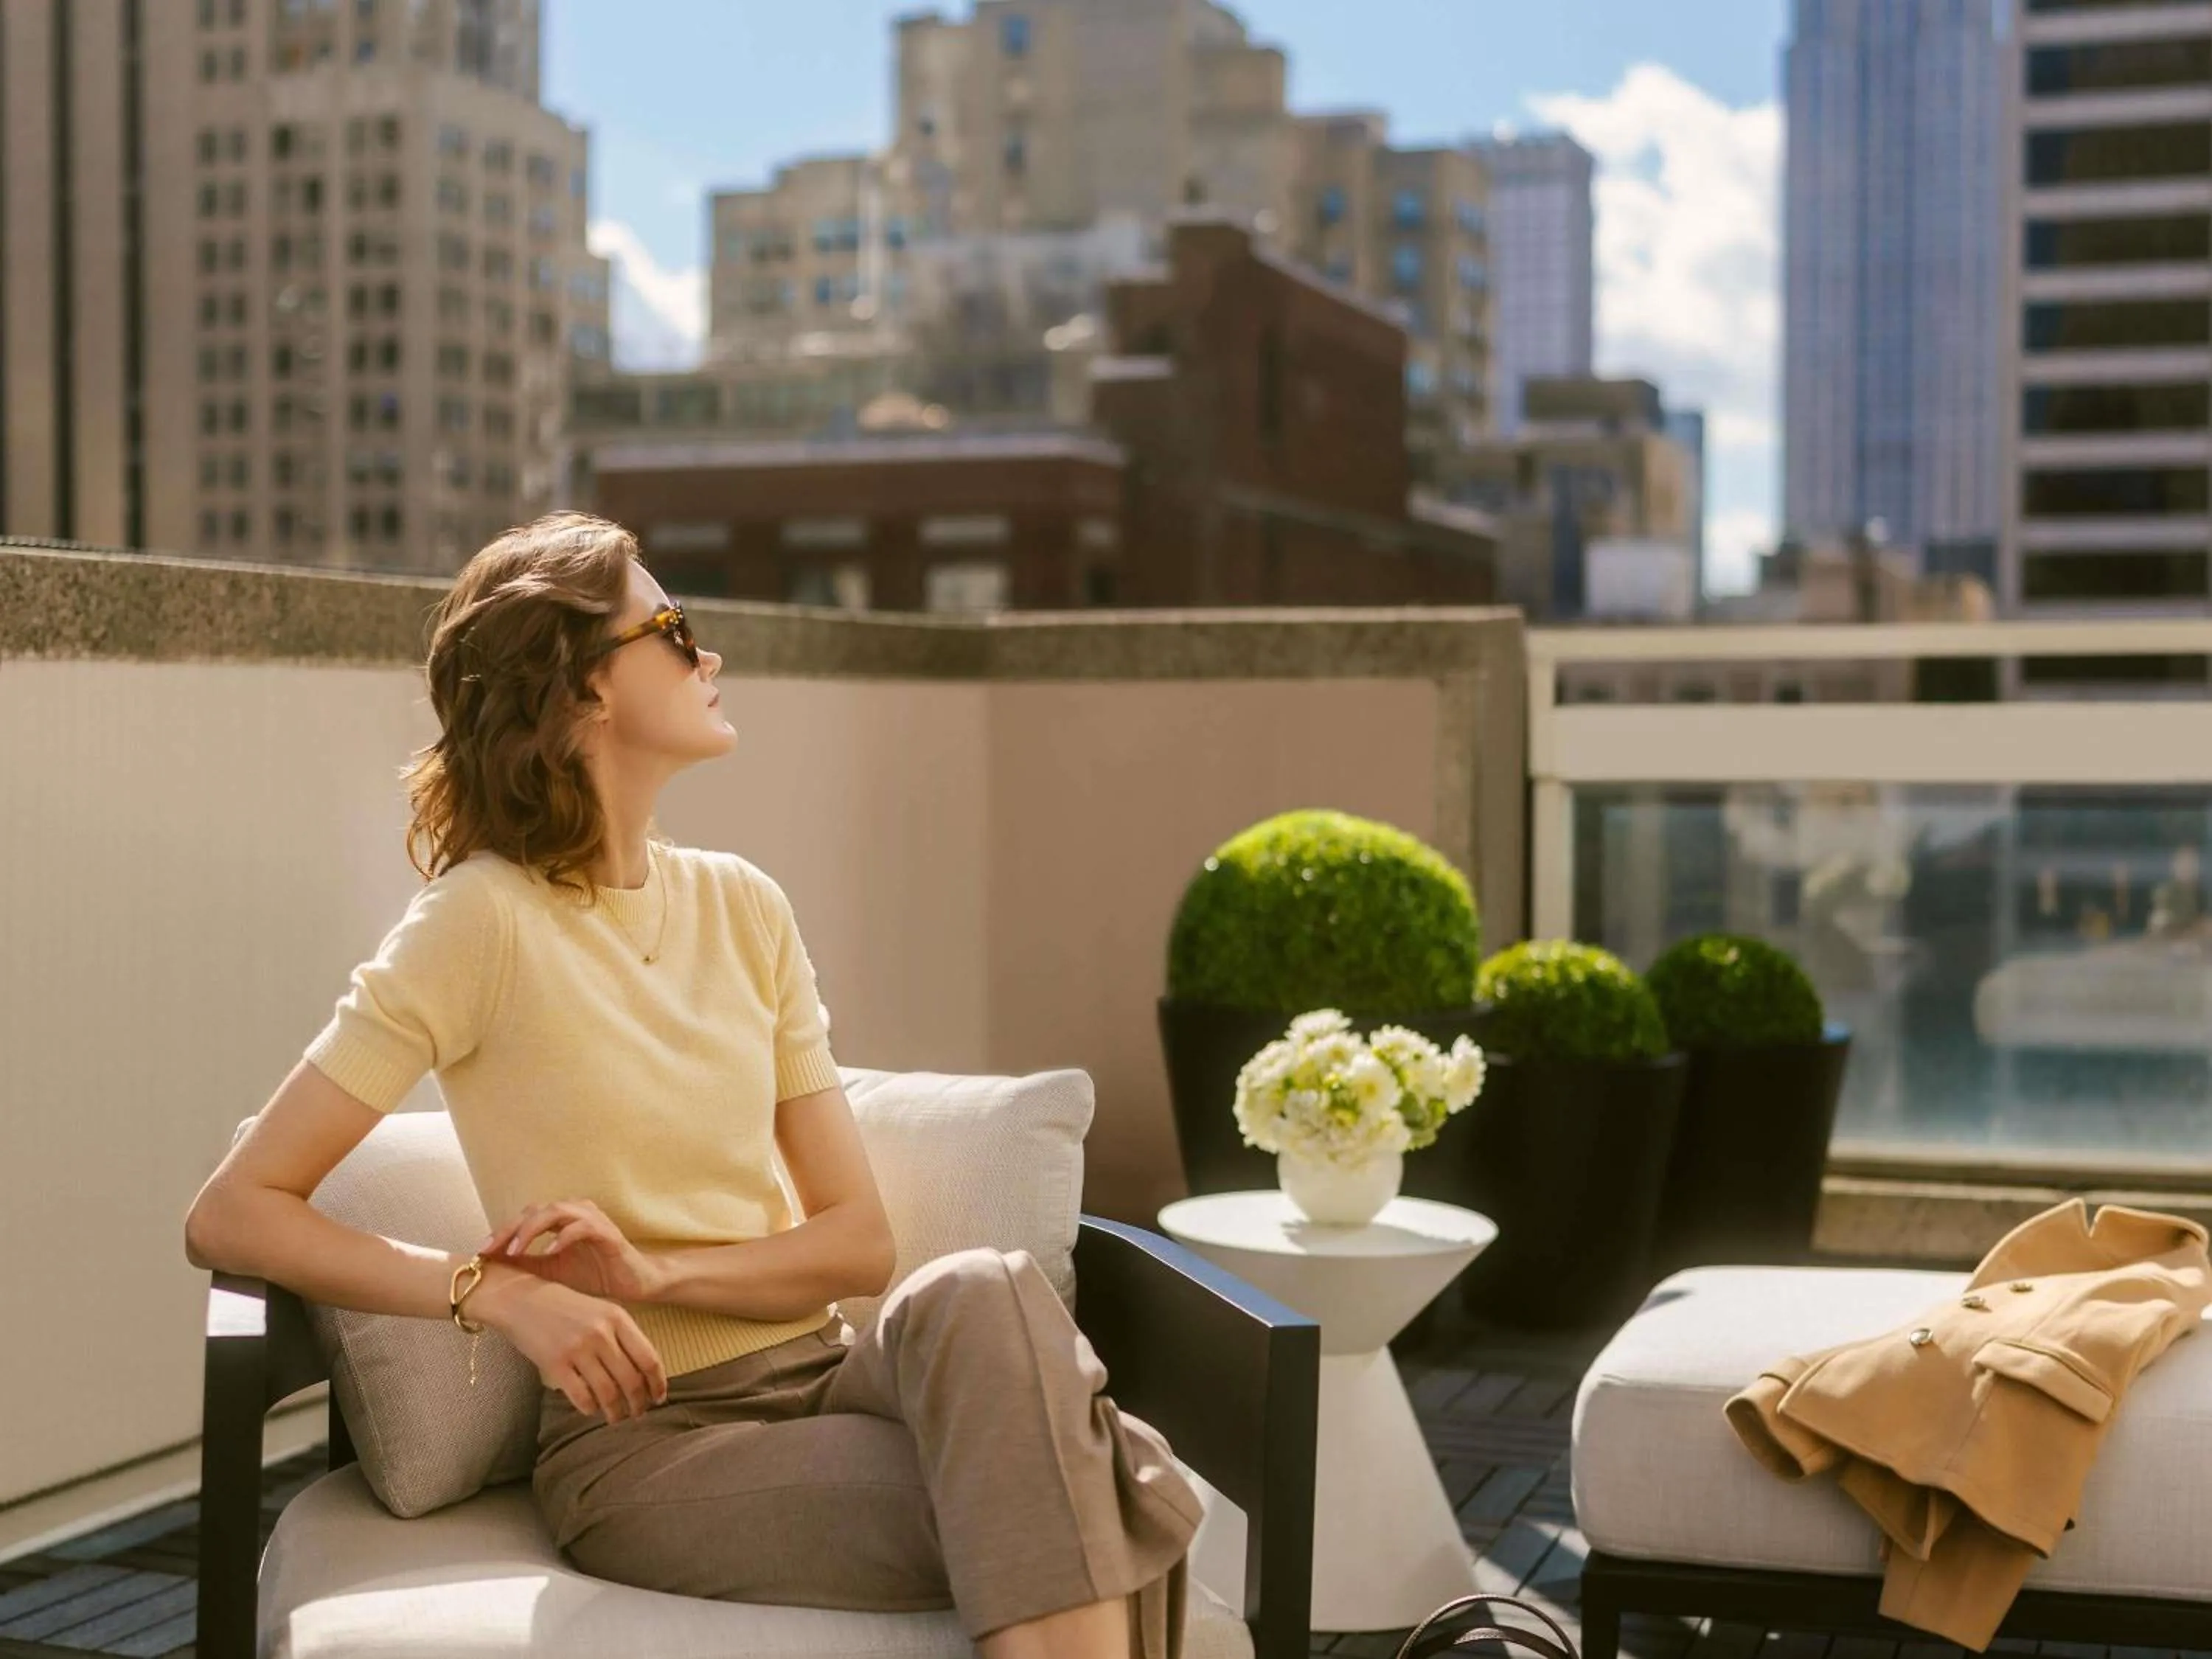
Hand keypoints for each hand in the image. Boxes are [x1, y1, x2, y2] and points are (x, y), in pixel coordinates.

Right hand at [471, 1269, 667, 1423]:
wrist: (520, 1300)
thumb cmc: (564, 1307)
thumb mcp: (600, 1311)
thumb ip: (622, 1336)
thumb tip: (644, 1372)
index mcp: (618, 1318)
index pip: (649, 1359)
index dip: (657, 1383)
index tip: (659, 1398)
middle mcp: (601, 1334)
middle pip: (631, 1380)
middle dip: (638, 1403)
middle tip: (638, 1414)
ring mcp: (578, 1349)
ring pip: (608, 1393)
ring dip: (616, 1411)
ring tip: (617, 1417)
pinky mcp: (555, 1365)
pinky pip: (581, 1397)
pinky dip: (590, 1409)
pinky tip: (592, 1410)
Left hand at [481, 1199, 663, 1303]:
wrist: (633, 1283)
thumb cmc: (593, 1275)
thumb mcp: (553, 1272)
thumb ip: (528, 1265)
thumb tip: (491, 1268)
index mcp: (559, 1218)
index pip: (523, 1218)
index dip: (500, 1232)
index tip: (480, 1253)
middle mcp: (574, 1211)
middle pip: (534, 1210)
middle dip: (509, 1229)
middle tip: (490, 1250)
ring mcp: (592, 1218)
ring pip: (555, 1211)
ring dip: (531, 1229)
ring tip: (515, 1250)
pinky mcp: (607, 1231)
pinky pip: (582, 1227)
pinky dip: (563, 1237)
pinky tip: (550, 1252)